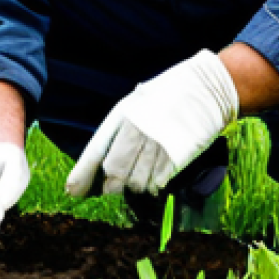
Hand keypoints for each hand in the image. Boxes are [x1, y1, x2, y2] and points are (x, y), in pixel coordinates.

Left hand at [65, 50, 238, 197]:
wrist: (206, 88)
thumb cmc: (168, 93)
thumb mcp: (137, 103)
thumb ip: (123, 128)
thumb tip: (110, 157)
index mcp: (123, 115)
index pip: (96, 150)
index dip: (83, 173)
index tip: (72, 190)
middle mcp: (137, 131)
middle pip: (115, 171)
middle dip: (110, 185)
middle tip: (110, 188)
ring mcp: (158, 144)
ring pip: (136, 180)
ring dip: (134, 186)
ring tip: (136, 180)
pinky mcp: (177, 156)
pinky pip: (157, 182)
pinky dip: (152, 185)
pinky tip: (153, 182)